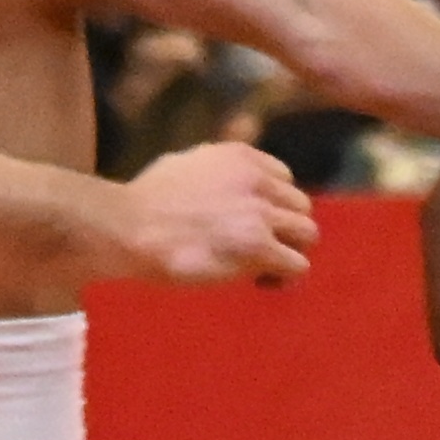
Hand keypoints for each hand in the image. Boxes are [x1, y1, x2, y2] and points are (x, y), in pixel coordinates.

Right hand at [103, 140, 314, 284]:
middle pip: (301, 207)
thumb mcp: (186, 162)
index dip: (272, 205)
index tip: (254, 223)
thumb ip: (214, 166)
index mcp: (241, 157)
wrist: (131, 227)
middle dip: (284, 229)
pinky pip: (297, 265)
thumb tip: (219, 174)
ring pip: (307, 235)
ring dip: (289, 252)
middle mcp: (257, 180)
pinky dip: (283, 277)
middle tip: (260, 249)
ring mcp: (260, 214)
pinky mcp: (258, 247)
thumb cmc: (146, 200)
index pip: (284, 179)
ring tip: (263, 268)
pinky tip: (259, 282)